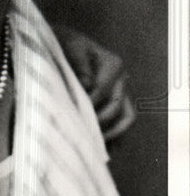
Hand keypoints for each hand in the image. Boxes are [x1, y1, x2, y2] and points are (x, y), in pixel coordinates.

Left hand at [56, 25, 135, 141]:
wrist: (68, 45)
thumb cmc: (67, 46)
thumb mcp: (71, 49)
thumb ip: (79, 66)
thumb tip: (88, 85)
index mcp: (113, 64)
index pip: (102, 90)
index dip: (87, 104)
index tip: (73, 115)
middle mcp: (124, 78)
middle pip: (116, 106)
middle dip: (99, 121)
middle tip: (82, 133)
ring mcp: (124, 91)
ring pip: (127, 116)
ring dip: (113, 133)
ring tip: (96, 146)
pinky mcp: (121, 102)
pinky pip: (123, 122)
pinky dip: (117, 136)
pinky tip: (106, 150)